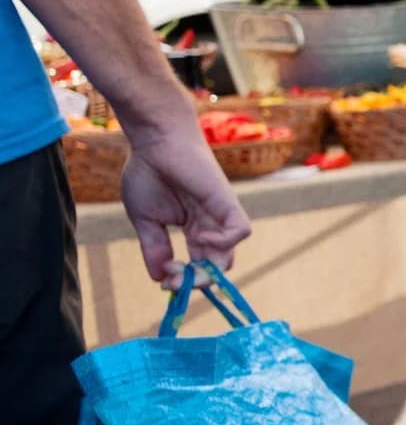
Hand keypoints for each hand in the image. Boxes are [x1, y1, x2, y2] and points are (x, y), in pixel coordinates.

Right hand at [121, 125, 251, 285]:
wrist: (154, 140)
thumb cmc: (149, 173)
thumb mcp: (145, 219)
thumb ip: (154, 248)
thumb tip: (158, 278)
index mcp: (193, 230)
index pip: (199, 264)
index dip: (184, 280)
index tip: (164, 283)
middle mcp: (211, 226)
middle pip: (216, 266)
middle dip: (196, 281)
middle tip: (173, 284)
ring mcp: (220, 215)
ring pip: (228, 255)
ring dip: (207, 271)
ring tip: (184, 268)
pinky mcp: (226, 202)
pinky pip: (240, 230)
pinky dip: (223, 241)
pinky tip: (199, 236)